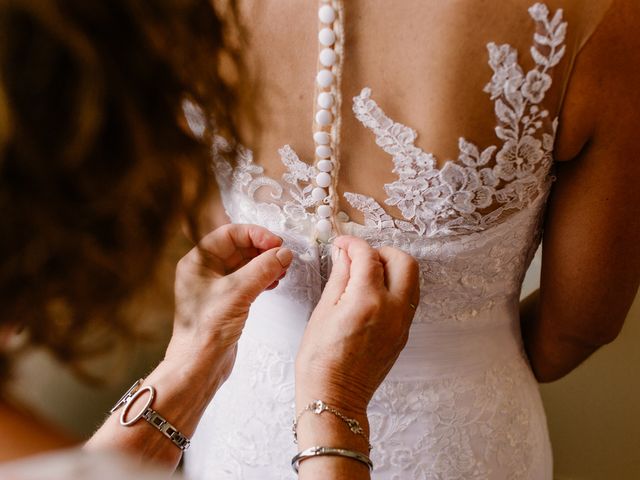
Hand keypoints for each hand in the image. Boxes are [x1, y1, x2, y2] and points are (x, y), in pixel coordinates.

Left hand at [166, 224, 292, 383]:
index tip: (276, 243)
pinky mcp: (226, 301)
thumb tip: (282, 253)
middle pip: (239, 247)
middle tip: (283, 256)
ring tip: (282, 269)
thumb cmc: (205, 331)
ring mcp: (215, 287)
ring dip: (265, 264)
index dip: (255, 235)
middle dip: (263, 249)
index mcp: (198, 261)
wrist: (199, 366)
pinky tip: (275, 281)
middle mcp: (204, 271)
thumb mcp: (237, 292)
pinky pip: (247, 281)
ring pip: (245, 264)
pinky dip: (263, 278)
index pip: (229, 234)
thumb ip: (262, 269)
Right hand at [295, 236, 419, 415]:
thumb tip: (344, 254)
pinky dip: (394, 287)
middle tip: (360, 257)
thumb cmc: (320, 361)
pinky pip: (408, 299)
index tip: (342, 244)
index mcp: (368, 301)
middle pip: (404, 261)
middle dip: (382, 251)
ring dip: (392, 268)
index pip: (368, 256)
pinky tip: (372, 293)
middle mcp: (393, 309)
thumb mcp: (323, 312)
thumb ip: (339, 277)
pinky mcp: (404, 334)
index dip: (353, 244)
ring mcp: (402, 323)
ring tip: (366, 274)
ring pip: (411, 279)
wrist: (335, 397)